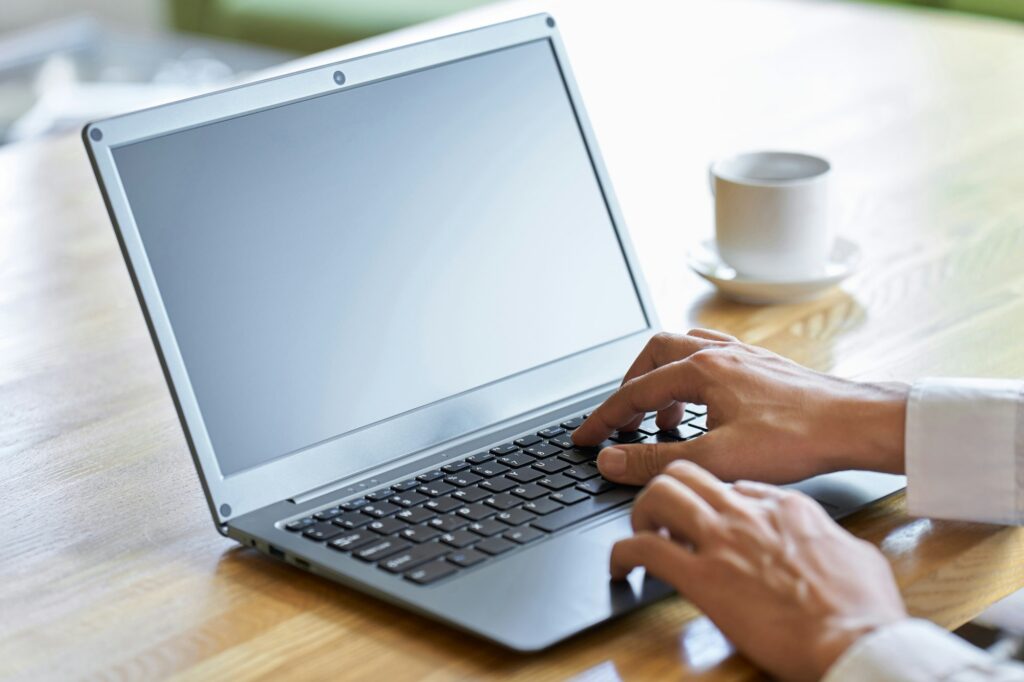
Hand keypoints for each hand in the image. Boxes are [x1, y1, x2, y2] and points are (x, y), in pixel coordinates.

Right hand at [572, 330, 908, 485]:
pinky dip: (692, 376)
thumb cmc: (797, 439)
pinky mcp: (762, 365)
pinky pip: (712, 355)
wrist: (856, 424)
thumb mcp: (717, 457)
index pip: (635, 392)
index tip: (584, 437)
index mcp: (702, 370)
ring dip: (661, 380)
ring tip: (661, 421)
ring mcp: (742, 355)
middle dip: (630, 389)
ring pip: (683, 350)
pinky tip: (702, 402)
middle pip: (654, 356)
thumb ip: (655, 459)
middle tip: (621, 423)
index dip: (604, 419)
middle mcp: (719, 354)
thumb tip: (612, 460)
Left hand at [613, 461, 906, 680]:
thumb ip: (829, 538)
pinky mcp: (701, 577)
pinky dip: (620, 554)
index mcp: (786, 505)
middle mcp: (747, 512)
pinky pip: (643, 549)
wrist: (855, 640)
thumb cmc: (864, 607)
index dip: (712, 501)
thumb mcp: (857, 553)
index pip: (733, 484)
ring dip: (640, 513)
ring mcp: (722, 541)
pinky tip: (619, 568)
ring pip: (659, 494)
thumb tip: (825, 541)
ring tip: (640, 537)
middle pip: (687, 472)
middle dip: (666, 491)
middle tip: (660, 519)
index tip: (707, 520)